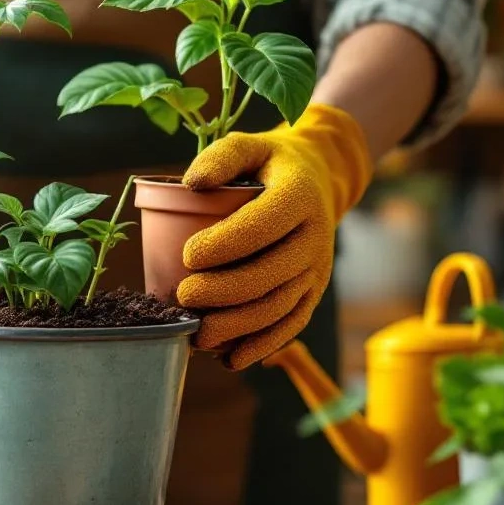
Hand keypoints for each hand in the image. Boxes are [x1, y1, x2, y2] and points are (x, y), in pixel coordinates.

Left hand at [176, 104, 371, 369]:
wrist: (319, 179)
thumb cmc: (269, 164)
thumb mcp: (249, 145)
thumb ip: (221, 157)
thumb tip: (191, 182)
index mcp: (299, 195)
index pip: (263, 225)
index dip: (226, 244)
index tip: (188, 255)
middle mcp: (315, 236)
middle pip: (270, 274)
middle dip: (224, 292)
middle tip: (183, 297)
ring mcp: (317, 269)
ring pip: (279, 307)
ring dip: (238, 328)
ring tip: (198, 335)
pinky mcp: (313, 292)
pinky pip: (290, 325)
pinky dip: (261, 346)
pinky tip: (229, 359)